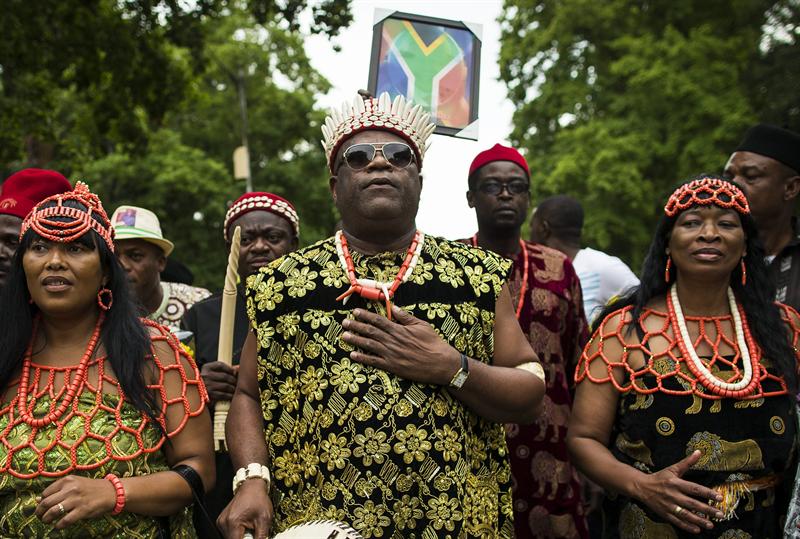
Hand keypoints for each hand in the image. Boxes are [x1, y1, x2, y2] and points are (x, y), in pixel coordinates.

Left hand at [35, 475, 115, 528]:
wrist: (111, 491)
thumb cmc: (91, 488)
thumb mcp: (75, 484)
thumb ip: (58, 490)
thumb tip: (37, 499)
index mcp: (67, 480)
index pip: (46, 493)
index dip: (41, 502)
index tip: (42, 507)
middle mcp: (70, 489)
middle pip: (46, 503)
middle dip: (39, 512)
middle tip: (40, 517)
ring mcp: (76, 500)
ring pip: (53, 512)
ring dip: (46, 519)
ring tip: (47, 521)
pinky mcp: (82, 510)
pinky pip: (64, 521)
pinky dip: (58, 525)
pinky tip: (58, 526)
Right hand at [201, 361, 237, 402]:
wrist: (196, 395)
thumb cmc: (208, 382)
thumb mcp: (213, 372)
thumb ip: (225, 369)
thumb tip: (239, 367)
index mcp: (206, 368)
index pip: (221, 365)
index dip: (230, 369)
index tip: (235, 372)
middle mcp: (205, 376)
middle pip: (225, 376)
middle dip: (234, 380)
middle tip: (238, 383)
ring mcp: (206, 386)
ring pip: (226, 386)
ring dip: (233, 388)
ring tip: (235, 389)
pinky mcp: (209, 396)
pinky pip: (224, 395)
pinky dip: (230, 395)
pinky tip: (232, 395)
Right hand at [218, 479, 272, 538]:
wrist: (251, 486)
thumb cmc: (258, 498)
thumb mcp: (264, 519)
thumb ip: (261, 536)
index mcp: (232, 522)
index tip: (254, 538)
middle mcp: (223, 522)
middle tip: (253, 533)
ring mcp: (221, 521)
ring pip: (230, 538)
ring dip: (241, 537)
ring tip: (250, 529)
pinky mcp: (222, 521)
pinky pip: (229, 533)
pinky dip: (238, 533)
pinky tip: (245, 527)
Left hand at [341, 306, 459, 384]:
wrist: (441, 363)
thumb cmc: (433, 343)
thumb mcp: (421, 325)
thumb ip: (406, 317)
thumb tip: (394, 308)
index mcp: (399, 330)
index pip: (378, 320)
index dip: (365, 315)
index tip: (355, 312)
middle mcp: (393, 341)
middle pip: (370, 331)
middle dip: (356, 326)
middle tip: (344, 322)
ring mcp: (391, 354)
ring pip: (369, 345)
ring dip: (356, 340)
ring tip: (344, 336)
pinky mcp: (393, 366)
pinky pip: (374, 362)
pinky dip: (362, 358)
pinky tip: (353, 355)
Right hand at [634, 450, 723, 533]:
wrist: (641, 487)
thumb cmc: (659, 477)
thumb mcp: (672, 468)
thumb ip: (687, 462)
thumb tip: (699, 452)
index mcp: (675, 483)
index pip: (694, 488)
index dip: (707, 493)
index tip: (719, 497)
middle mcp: (673, 495)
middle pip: (692, 503)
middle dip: (707, 509)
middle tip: (721, 514)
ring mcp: (668, 505)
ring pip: (685, 514)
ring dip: (699, 520)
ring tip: (711, 524)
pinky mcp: (665, 514)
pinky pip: (677, 521)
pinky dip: (687, 526)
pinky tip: (697, 530)